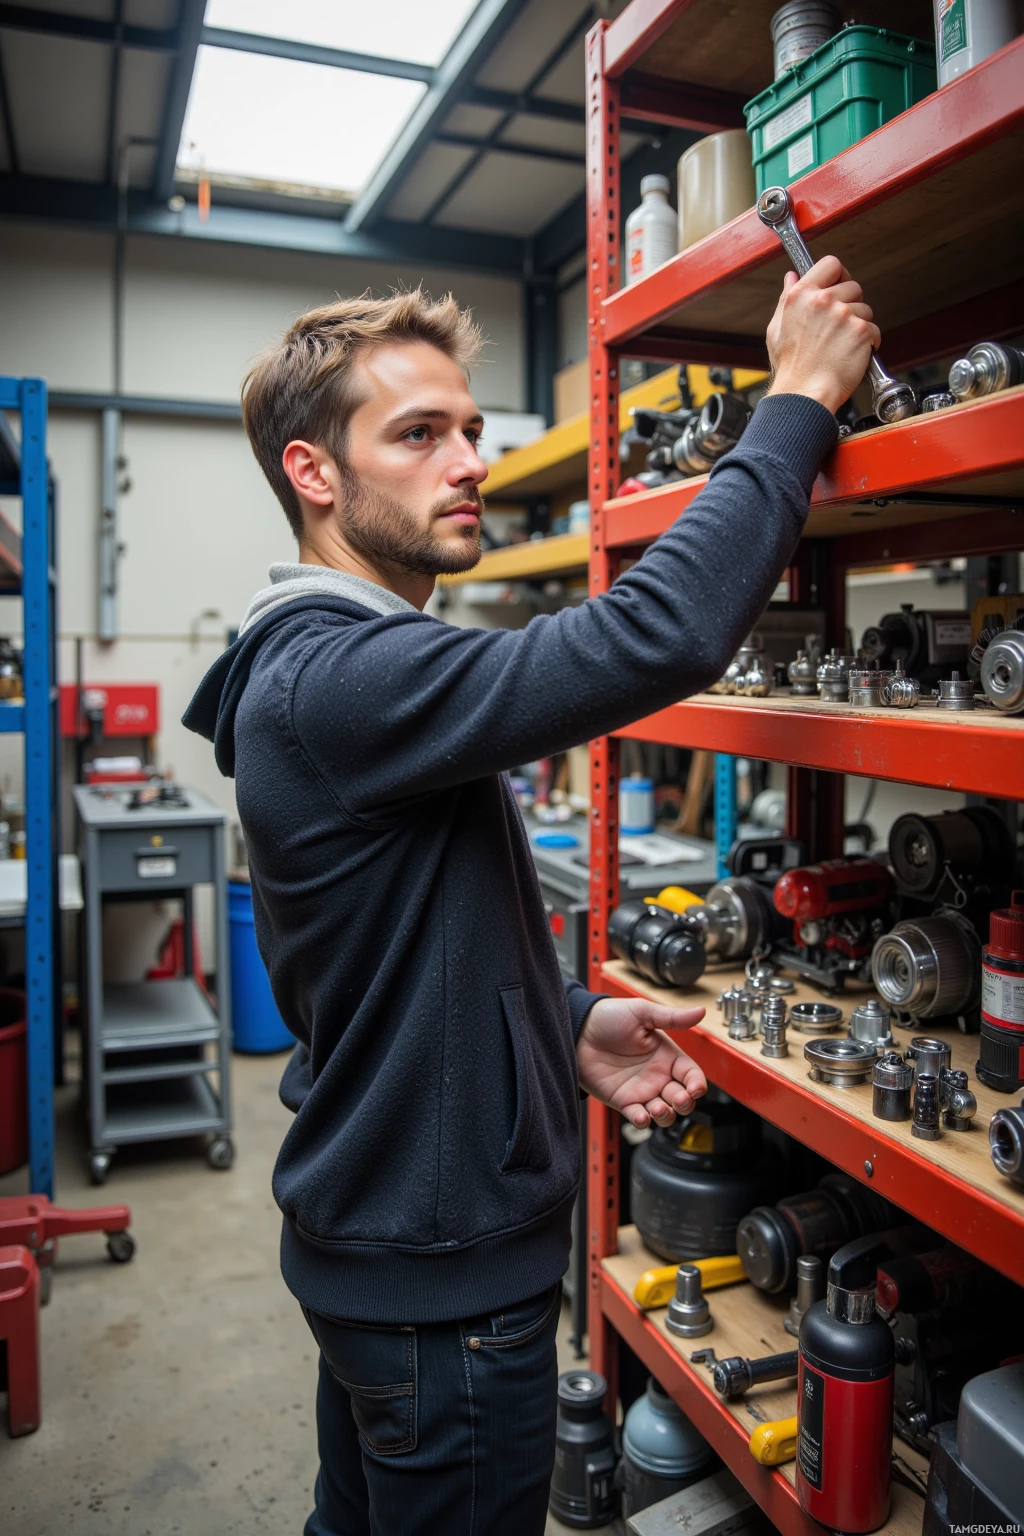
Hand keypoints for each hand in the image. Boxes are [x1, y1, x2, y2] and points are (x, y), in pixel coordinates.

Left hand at [576, 997, 706, 1128]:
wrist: (578, 1030)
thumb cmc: (609, 1017)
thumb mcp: (642, 1013)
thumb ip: (672, 1017)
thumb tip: (700, 1011)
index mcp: (667, 1056)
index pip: (691, 1075)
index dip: (697, 1084)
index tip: (695, 1088)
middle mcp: (657, 1075)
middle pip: (682, 1099)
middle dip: (685, 1104)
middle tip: (678, 1099)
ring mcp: (641, 1090)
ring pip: (664, 1114)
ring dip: (666, 1116)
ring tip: (658, 1108)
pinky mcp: (623, 1101)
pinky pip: (638, 1118)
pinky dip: (643, 1121)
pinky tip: (642, 1115)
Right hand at [765, 256, 880, 414]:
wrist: (804, 394)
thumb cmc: (791, 367)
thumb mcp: (777, 329)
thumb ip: (786, 298)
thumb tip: (791, 276)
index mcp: (801, 296)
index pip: (830, 264)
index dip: (838, 274)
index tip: (839, 286)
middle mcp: (822, 301)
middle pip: (853, 287)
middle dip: (850, 305)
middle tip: (839, 327)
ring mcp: (843, 315)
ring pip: (865, 309)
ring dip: (859, 325)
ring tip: (843, 345)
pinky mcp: (860, 331)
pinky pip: (874, 329)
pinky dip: (868, 343)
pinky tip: (852, 354)